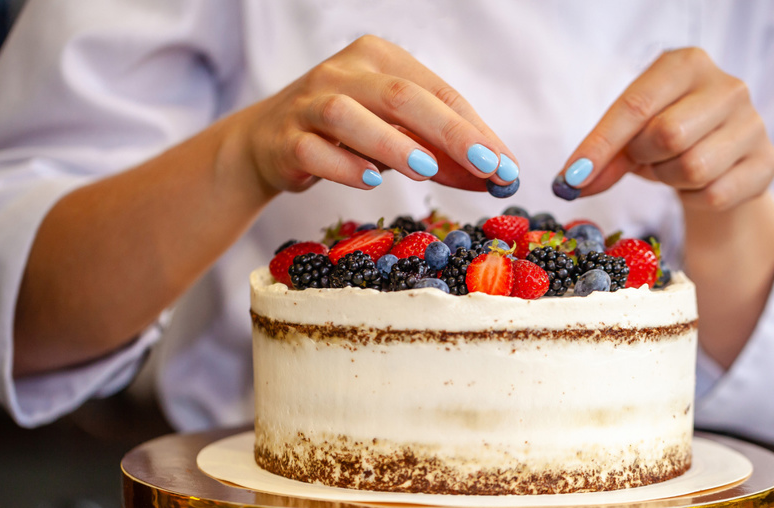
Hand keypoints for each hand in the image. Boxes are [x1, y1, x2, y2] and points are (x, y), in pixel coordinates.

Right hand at [230, 35, 518, 197]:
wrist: (268, 142)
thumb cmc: (346, 136)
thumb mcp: (395, 135)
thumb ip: (440, 153)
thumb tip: (497, 177)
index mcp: (379, 59)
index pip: (436, 91)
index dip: (474, 129)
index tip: (506, 167)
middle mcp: (343, 73)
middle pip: (402, 96)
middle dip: (449, 133)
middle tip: (485, 166)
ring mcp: (309, 103)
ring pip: (350, 116)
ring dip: (391, 143)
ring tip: (426, 168)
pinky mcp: (285, 139)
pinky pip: (313, 150)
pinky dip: (342, 165)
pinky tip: (369, 181)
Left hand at [555, 47, 773, 211]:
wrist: (724, 160)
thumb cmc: (669, 138)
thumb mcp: (632, 135)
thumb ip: (603, 155)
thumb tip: (570, 184)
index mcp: (687, 65)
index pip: (635, 106)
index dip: (599, 146)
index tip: (570, 179)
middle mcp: (727, 86)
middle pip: (668, 135)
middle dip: (644, 158)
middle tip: (645, 159)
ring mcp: (753, 123)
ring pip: (693, 167)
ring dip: (669, 178)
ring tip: (672, 168)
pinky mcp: (767, 162)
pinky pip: (715, 193)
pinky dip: (695, 197)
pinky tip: (699, 184)